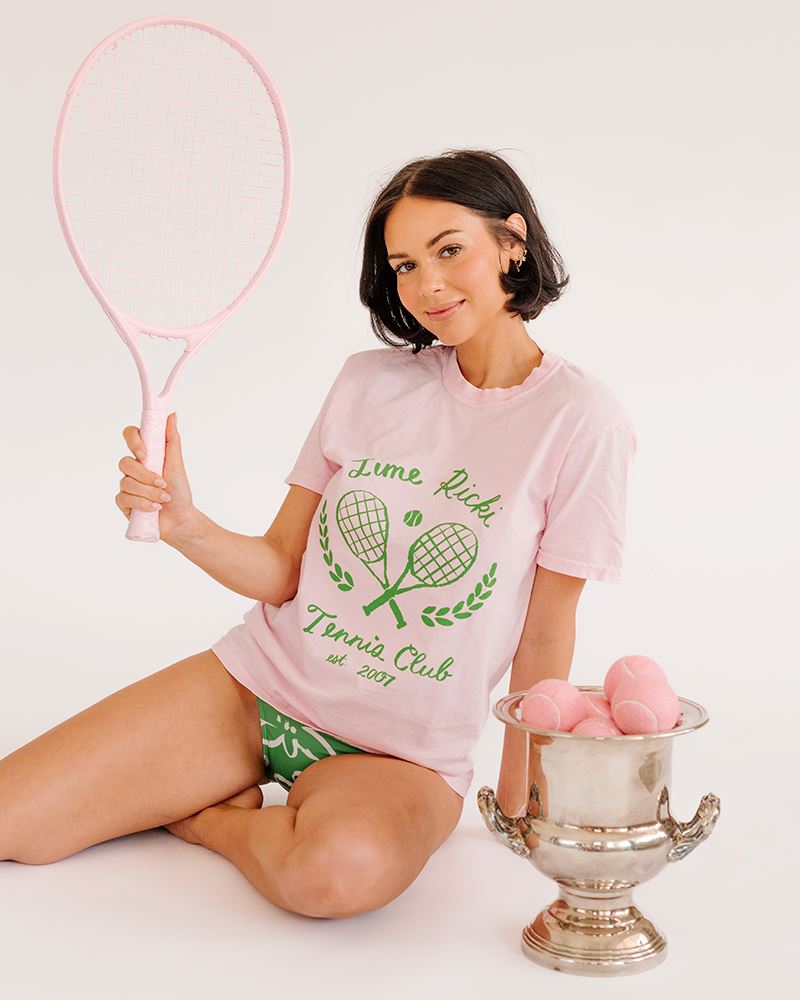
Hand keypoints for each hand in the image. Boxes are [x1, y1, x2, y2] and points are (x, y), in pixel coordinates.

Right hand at [115, 412, 197, 544]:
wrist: (180, 519)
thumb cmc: (179, 491)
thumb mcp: (177, 464)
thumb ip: (172, 439)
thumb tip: (171, 415)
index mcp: (145, 454)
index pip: (130, 435)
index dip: (133, 442)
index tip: (145, 454)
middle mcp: (133, 468)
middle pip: (124, 462)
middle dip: (145, 475)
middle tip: (163, 483)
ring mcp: (127, 485)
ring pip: (126, 482)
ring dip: (149, 492)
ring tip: (163, 498)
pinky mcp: (124, 502)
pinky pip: (124, 498)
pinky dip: (143, 503)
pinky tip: (154, 508)